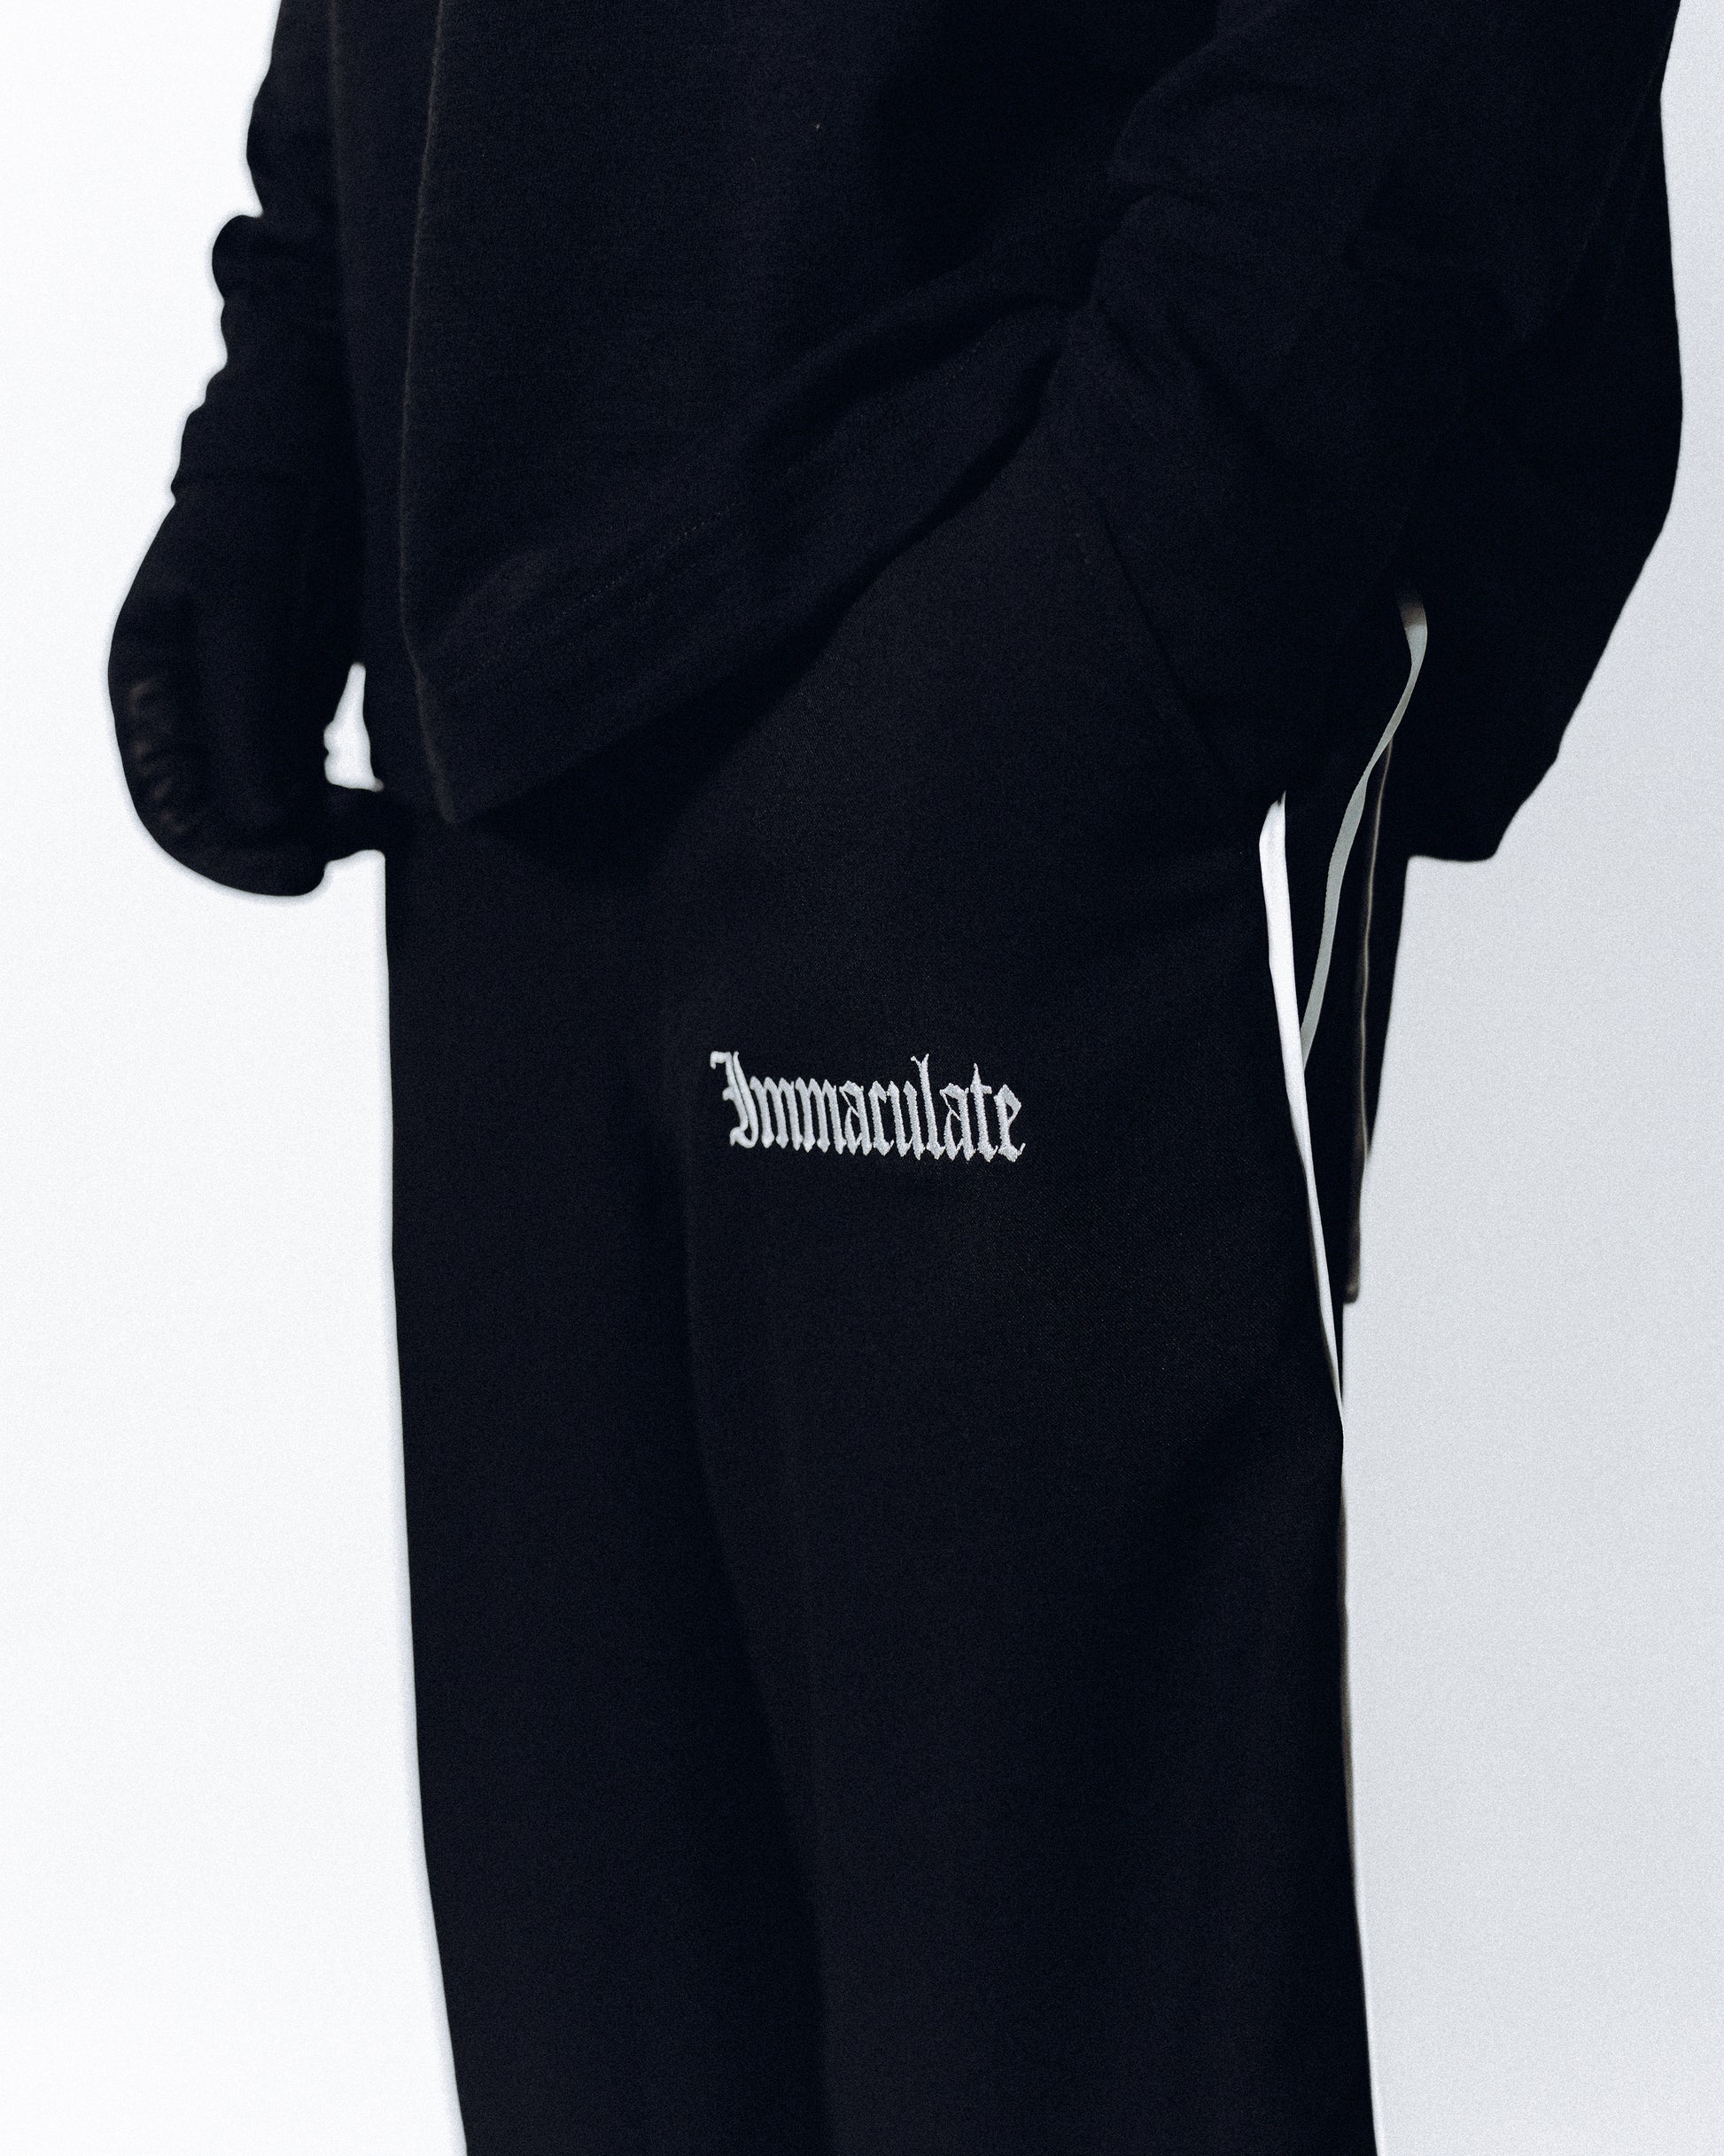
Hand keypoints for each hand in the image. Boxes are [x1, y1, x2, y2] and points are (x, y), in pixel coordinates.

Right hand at [109, 474, 400, 895]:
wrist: (320, 435)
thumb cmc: (268, 507)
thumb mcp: (249, 603)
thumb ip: (248, 715)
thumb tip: (262, 827)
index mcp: (149, 686)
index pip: (173, 810)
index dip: (231, 861)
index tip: (304, 876)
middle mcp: (191, 710)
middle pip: (226, 822)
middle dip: (283, 850)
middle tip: (355, 855)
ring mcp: (247, 709)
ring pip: (276, 809)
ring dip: (324, 832)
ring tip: (385, 826)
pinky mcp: (300, 701)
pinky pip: (315, 779)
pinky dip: (347, 805)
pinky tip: (389, 808)